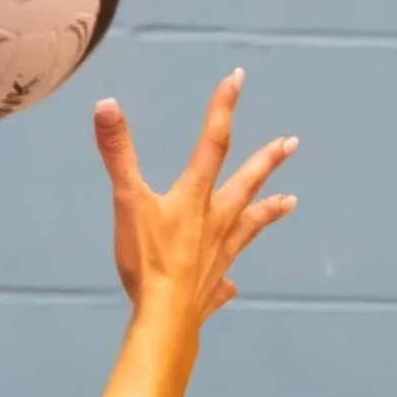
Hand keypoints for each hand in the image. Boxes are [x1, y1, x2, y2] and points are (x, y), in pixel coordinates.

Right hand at [95, 70, 298, 322]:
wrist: (166, 315)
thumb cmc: (148, 258)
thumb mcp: (127, 201)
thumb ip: (118, 154)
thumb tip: (106, 105)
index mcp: (195, 196)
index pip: (212, 143)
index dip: (222, 109)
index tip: (237, 80)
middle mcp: (216, 220)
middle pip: (246, 184)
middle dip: (267, 161)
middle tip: (290, 144)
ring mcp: (219, 254)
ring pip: (249, 227)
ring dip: (268, 212)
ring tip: (290, 202)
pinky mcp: (212, 286)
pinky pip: (225, 282)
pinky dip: (229, 282)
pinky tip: (232, 285)